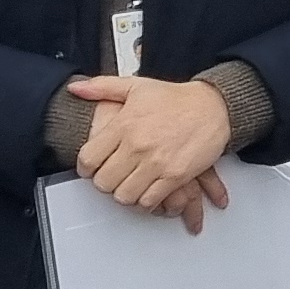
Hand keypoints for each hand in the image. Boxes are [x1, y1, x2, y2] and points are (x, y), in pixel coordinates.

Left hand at [70, 75, 234, 232]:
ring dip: (124, 194)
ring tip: (128, 186)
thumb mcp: (136, 86)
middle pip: (104, 182)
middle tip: (110, 178)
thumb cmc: (176, 99)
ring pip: (124, 196)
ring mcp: (156, 163)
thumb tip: (76, 88)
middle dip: (104, 183)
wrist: (213, 106)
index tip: (91, 168)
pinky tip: (146, 192)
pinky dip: (145, 202)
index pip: (88, 158)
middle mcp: (137, 145)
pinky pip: (149, 202)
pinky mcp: (174, 176)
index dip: (85, 168)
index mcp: (124, 124)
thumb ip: (102, 87)